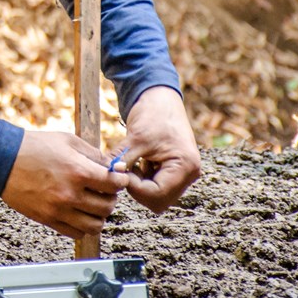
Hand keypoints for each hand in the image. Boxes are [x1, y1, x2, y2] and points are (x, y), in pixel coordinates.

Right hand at [1, 131, 128, 237]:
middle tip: (104, 190)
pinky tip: (79, 212)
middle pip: (108, 207)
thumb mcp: (67, 141)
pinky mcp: (48, 219)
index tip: (117, 178)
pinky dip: (83, 226)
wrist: (2, 159)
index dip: (120, 181)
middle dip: (111, 198)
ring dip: (99, 215)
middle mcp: (70, 193)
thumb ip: (94, 154)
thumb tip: (116, 167)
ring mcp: (59, 209)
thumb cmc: (34, 146)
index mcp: (78, 171)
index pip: (115, 184)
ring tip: (93, 204)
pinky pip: (77, 233)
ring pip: (95, 225)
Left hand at [120, 86, 201, 212]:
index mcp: (185, 166)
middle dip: (137, 188)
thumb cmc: (153, 113)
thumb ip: (123, 160)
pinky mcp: (174, 171)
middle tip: (124, 168)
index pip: (158, 194)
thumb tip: (108, 177)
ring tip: (130, 162)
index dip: (135, 188)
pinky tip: (136, 162)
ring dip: (139, 184)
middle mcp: (189, 174)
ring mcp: (182, 174)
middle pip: (159, 200)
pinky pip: (156, 186)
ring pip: (156, 196)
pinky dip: (142, 179)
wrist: (160, 97)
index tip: (120, 170)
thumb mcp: (136, 138)